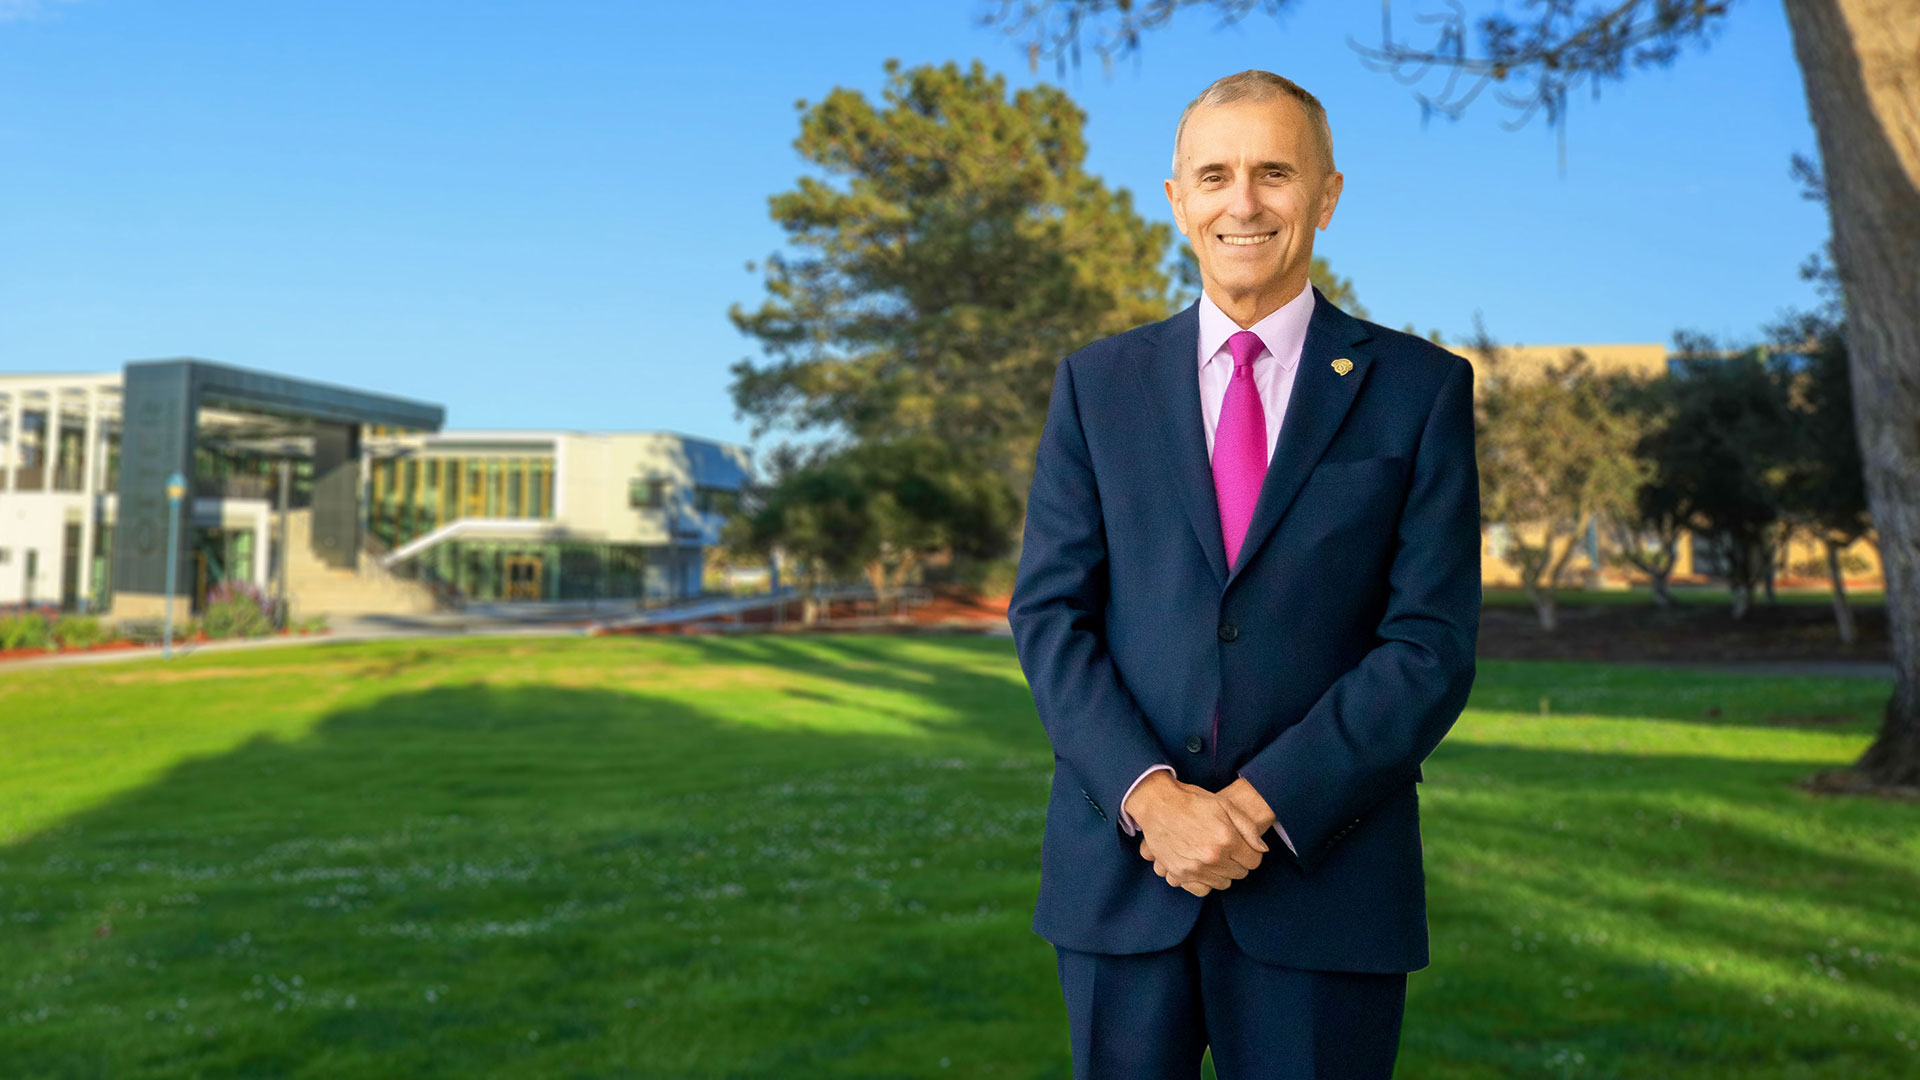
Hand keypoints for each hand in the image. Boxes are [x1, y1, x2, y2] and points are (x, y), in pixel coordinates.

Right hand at [1127, 775, 1268, 895]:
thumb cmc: (1193, 802)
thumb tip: (1262, 849)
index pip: (1254, 861)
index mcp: (1227, 840)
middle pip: (1239, 873)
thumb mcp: (1225, 805)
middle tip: (1227, 849)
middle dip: (1238, 862)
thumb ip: (1248, 828)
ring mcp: (1195, 868)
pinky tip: (1202, 869)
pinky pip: (1202, 890)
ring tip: (1214, 857)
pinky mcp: (1180, 874)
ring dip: (1222, 872)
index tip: (1243, 847)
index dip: (1251, 853)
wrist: (1159, 804)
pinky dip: (1204, 882)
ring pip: (1223, 883)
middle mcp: (1213, 857)